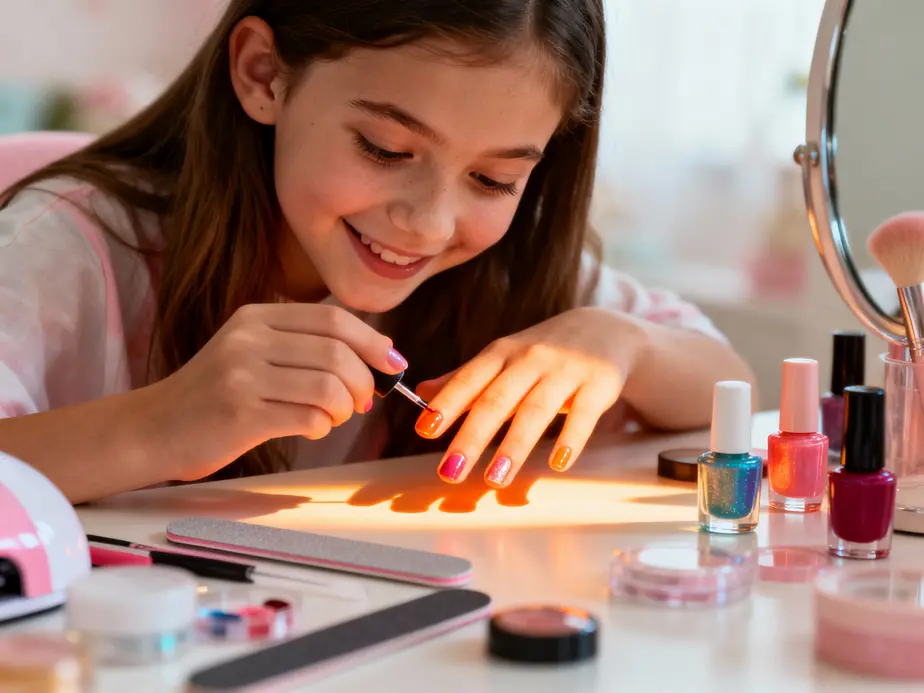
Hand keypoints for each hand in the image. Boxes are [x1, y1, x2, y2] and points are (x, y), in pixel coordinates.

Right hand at [147, 303, 404, 480]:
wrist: (152, 429)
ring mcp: (242, 375)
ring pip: (329, 386)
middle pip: (338, 353)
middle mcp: (249, 339)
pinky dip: (321, 427)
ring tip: (333, 417)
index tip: (393, 364)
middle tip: (363, 402)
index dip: (373, 342)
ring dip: (344, 408)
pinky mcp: (241, 414)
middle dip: (364, 382)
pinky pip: (308, 417)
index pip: (334, 319)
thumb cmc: (215, 394)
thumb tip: (379, 351)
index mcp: (257, 317)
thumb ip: (304, 345)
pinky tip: (310, 428)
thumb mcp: (252, 351)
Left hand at [414, 307, 647, 486]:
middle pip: (497, 400)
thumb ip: (465, 379)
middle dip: (472, 437)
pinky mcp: (599, 384)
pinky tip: (557, 464)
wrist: (606, 330)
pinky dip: (571, 439)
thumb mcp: (503, 358)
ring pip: (536, 411)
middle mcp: (530, 359)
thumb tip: (420, 394)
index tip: (424, 430)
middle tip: (450, 473)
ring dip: (514, 446)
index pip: (469, 379)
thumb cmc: (542, 352)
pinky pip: (584, 415)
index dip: (447, 404)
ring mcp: (565, 371)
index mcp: (501, 354)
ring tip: (494, 479)